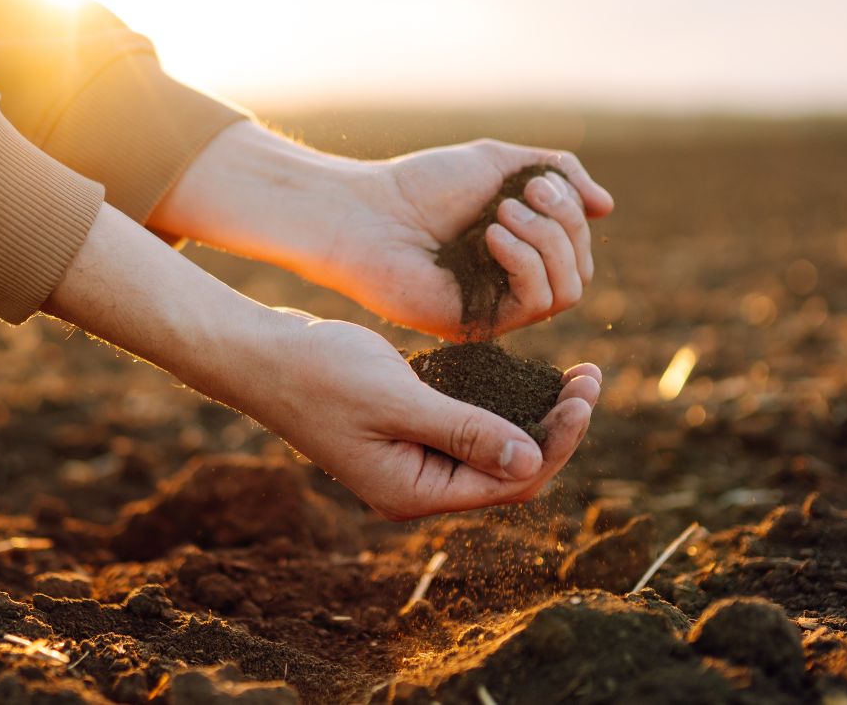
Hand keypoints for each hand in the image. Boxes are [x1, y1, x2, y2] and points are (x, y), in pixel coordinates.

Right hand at [44, 206, 602, 519]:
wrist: (256, 354)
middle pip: (510, 470)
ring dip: (535, 414)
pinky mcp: (404, 431)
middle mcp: (417, 485)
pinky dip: (501, 403)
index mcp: (414, 491)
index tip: (584, 394)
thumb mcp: (397, 398)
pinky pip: (468, 426)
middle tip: (590, 375)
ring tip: (575, 372)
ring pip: (493, 447)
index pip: (510, 481)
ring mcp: (410, 460)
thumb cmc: (318, 373)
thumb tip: (531, 459)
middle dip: (556, 427)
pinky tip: (525, 373)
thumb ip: (464, 430)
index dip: (557, 442)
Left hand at [326, 139, 613, 338]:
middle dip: (564, 224)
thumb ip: (558, 174)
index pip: (578, 246)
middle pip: (581, 268)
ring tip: (502, 214)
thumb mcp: (501, 163)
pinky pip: (537, 304)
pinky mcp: (481, 325)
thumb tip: (607, 207)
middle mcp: (513, 283)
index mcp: (520, 249)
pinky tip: (492, 237)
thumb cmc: (422, 185)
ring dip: (547, 242)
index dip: (571, 213)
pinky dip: (526, 263)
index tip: (536, 182)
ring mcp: (499, 308)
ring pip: (569, 290)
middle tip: (523, 195)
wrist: (367, 212)